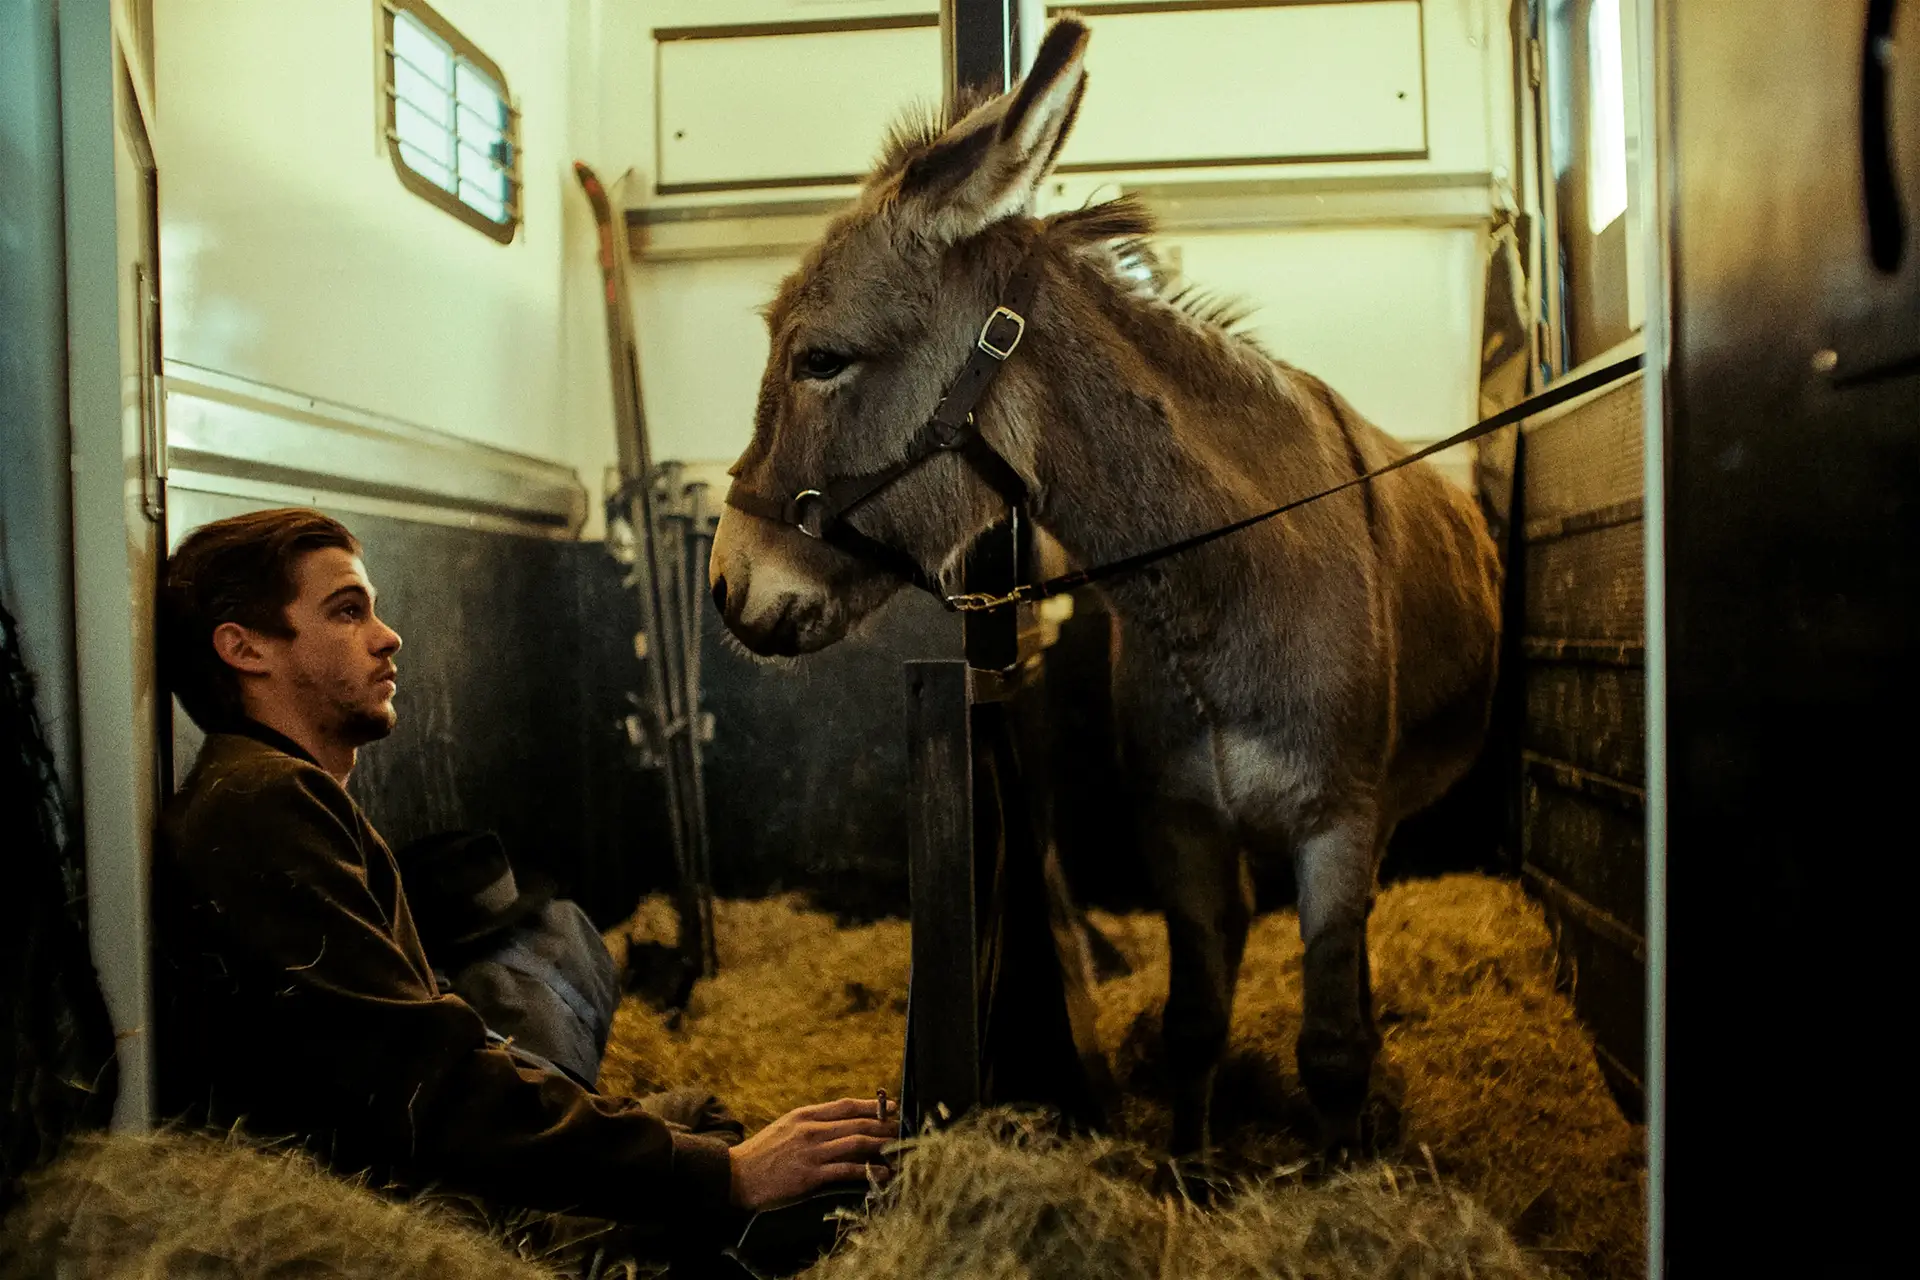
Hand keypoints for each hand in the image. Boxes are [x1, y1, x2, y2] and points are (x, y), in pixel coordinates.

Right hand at [727, 1096, 896, 1210]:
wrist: (736, 1176)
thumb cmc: (761, 1154)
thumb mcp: (785, 1127)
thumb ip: (811, 1123)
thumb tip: (839, 1123)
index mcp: (805, 1115)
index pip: (846, 1106)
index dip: (872, 1106)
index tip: (891, 1107)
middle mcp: (811, 1130)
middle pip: (857, 1124)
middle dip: (884, 1126)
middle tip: (903, 1129)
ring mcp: (812, 1152)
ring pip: (856, 1143)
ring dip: (882, 1145)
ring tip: (900, 1147)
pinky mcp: (811, 1176)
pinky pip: (847, 1170)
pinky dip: (869, 1170)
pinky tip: (884, 1173)